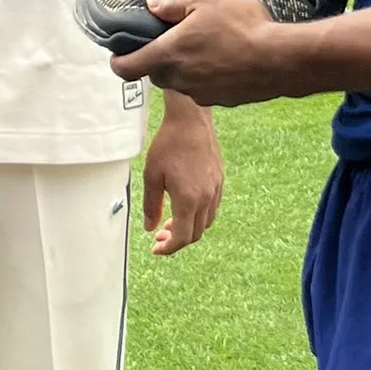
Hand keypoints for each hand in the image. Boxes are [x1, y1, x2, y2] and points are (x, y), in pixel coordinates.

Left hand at [113, 0, 291, 106]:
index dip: (118, 61)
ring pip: (182, 80)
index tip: (120, 53)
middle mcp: (179, 79)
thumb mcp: (206, 2)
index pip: (126, 68)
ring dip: (187, 67)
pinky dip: (209, 76)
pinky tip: (228, 59)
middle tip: (176, 38)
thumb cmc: (242, 26)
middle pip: (156, 73)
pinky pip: (205, 88)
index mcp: (168, 55)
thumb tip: (152, 5)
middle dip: (161, 58)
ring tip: (208, 45)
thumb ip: (174, 5)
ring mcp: (200, 93)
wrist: (281, 59)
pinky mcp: (222, 101)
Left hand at [142, 99, 222, 255]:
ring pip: (206, 222)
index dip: (169, 248)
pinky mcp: (220, 180)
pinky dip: (199, 215)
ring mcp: (216, 189)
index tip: (156, 249)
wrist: (191, 120)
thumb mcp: (152, 176)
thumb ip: (151, 206)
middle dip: (177, 240)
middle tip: (159, 237)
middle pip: (196, 233)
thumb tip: (150, 228)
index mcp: (188, 199)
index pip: (182, 237)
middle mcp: (206, 198)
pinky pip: (212, 207)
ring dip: (189, 228)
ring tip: (170, 223)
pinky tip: (185, 207)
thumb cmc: (168, 145)